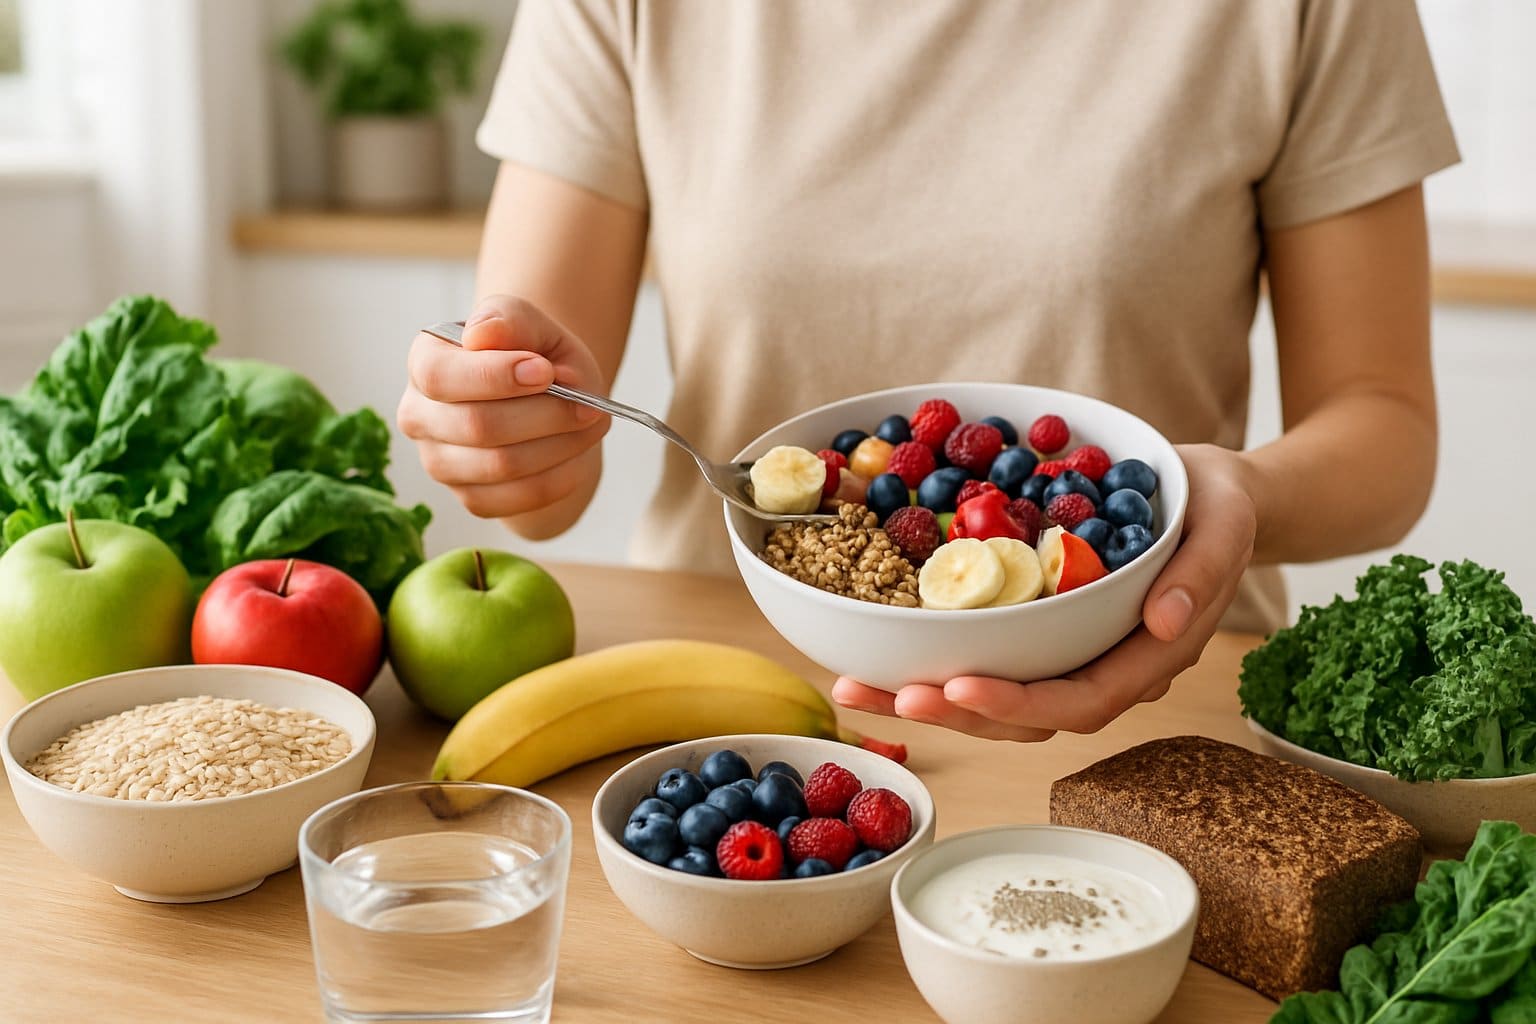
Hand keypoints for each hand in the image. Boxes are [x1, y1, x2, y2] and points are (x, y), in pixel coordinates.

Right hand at [397, 295, 610, 522]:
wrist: (551, 405)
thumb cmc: (535, 358)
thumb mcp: (532, 326)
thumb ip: (510, 320)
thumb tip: (482, 335)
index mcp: (425, 362)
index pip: (440, 376)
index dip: (494, 376)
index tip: (545, 371)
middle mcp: (420, 415)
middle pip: (476, 426)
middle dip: (544, 415)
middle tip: (587, 405)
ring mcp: (440, 463)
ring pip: (502, 465)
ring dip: (559, 445)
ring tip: (588, 423)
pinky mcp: (470, 498)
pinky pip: (518, 497)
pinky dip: (560, 476)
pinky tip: (576, 453)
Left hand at [830, 444, 1258, 740]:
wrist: (1208, 493)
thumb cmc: (1220, 506)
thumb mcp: (1227, 523)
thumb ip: (1202, 573)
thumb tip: (1164, 623)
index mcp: (1150, 655)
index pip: (1084, 699)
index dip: (1020, 701)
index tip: (959, 686)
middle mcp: (1107, 669)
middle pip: (1028, 715)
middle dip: (956, 711)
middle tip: (891, 696)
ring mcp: (1073, 655)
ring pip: (1000, 698)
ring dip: (930, 698)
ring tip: (860, 688)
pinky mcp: (1045, 633)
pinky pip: (991, 659)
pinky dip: (935, 662)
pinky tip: (879, 657)